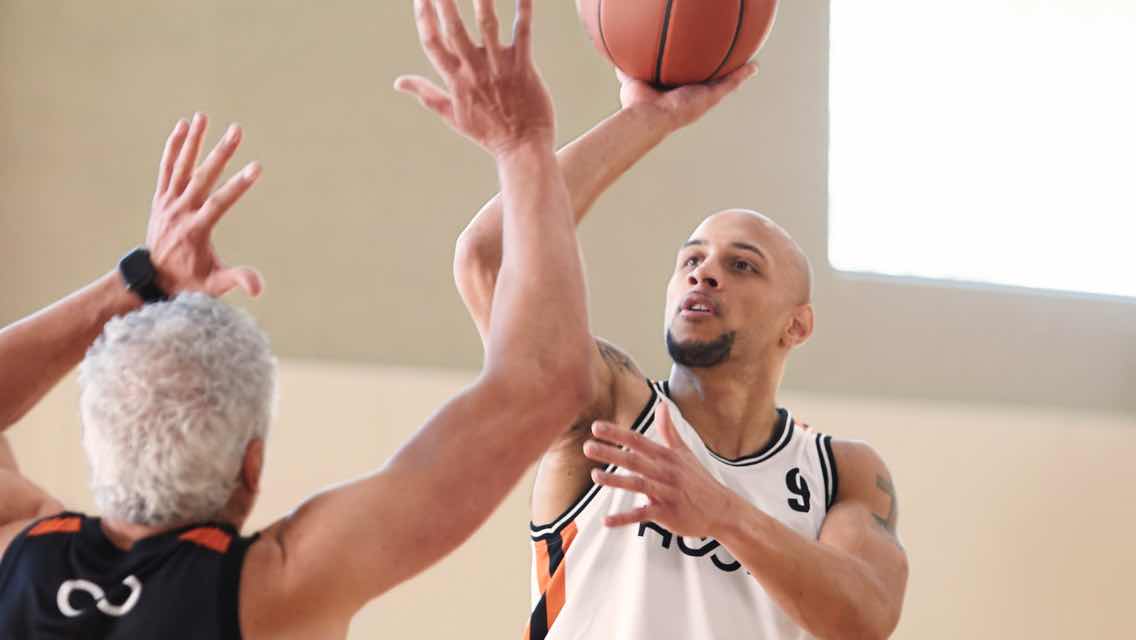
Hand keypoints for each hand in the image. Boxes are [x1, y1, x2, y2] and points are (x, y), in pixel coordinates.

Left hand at [147, 113, 263, 297]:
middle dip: (221, 153)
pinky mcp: (161, 197)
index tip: (257, 167)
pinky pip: (166, 168)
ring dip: (194, 141)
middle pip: (202, 177)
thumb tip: (260, 288)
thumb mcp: (213, 285)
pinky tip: (184, 127)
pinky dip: (173, 147)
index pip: (219, 203)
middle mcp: (179, 212)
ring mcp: (168, 202)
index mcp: (195, 230)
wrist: (152, 278)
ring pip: (181, 167)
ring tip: (204, 117)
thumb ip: (236, 280)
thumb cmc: (188, 282)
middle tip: (237, 130)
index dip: (238, 185)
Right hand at [394, 0, 555, 155]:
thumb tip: (398, 82)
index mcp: (455, 80)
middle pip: (453, 29)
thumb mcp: (452, 116)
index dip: (423, 17)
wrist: (523, 150)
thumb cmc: (489, 133)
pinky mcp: (523, 67)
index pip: (432, 43)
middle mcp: (474, 70)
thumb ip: (426, 93)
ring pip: (487, 25)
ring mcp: (499, 68)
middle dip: (444, 2)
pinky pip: (522, 33)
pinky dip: (523, 9)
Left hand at [583, 402, 736, 537]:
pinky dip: (624, 518)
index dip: (617, 433)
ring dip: (616, 481)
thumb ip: (669, 429)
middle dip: (611, 453)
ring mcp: (667, 493)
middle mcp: (666, 472)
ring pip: (638, 485)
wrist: (722, 509)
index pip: (638, 441)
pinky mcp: (667, 514)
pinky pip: (643, 515)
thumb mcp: (685, 452)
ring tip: (595, 476)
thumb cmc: (699, 480)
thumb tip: (661, 404)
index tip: (597, 427)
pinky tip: (606, 520)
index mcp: (667, 456)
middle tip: (587, 447)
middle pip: (635, 460)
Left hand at [619, 63, 757, 131]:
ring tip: (748, 67)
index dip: (694, 80)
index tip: (700, 74)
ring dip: (736, 76)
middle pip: (709, 87)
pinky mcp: (710, 97)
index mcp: (676, 98)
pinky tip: (753, 67)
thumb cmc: (637, 106)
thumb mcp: (632, 82)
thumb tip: (619, 61)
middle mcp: (692, 99)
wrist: (648, 117)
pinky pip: (729, 84)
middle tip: (729, 70)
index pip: (687, 86)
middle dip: (718, 80)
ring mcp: (703, 99)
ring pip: (724, 85)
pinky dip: (742, 75)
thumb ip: (629, 70)